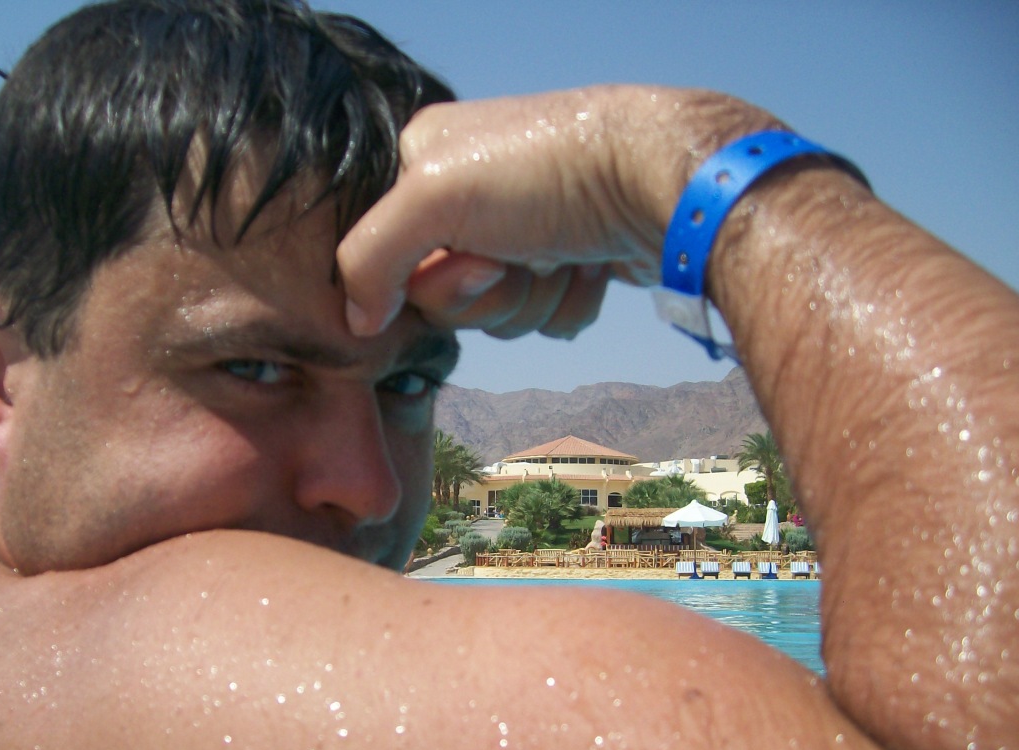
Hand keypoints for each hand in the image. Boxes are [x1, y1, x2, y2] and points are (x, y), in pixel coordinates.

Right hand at [337, 86, 770, 338]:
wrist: (661, 179)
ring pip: (501, 314)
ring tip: (564, 255)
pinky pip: (547, 317)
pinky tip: (590, 266)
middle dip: (492, 294)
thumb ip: (369, 258)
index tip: (472, 259)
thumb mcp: (433, 197)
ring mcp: (524, 226)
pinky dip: (568, 304)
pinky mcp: (571, 255)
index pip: (390, 259)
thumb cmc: (548, 170)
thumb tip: (357, 320)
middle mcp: (472, 192)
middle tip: (518, 257)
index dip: (433, 281)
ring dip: (534, 300)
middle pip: (449, 297)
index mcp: (426, 161)